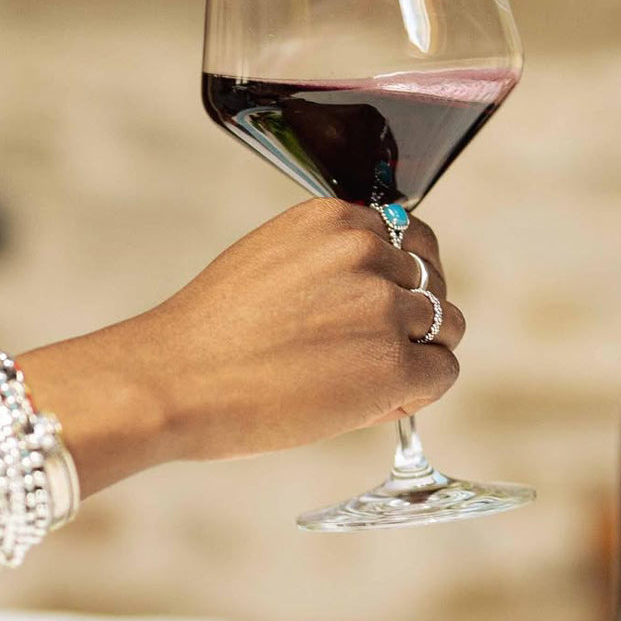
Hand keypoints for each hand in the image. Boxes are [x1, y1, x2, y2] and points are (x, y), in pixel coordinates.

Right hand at [17, 199, 464, 492]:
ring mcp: (383, 306)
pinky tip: (378, 402)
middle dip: (413, 317)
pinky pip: (443, 372)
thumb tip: (388, 286)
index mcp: (336, 219)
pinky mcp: (392, 362)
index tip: (386, 307)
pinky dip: (420, 392)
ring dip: (422, 352)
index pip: (411, 239)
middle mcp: (367, 251)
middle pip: (433, 280)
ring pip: (447, 325)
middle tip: (373, 350)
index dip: (404, 279)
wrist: (173, 380)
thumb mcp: (275, 259)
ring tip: (371, 379)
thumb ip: (332, 259)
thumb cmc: (213, 332)